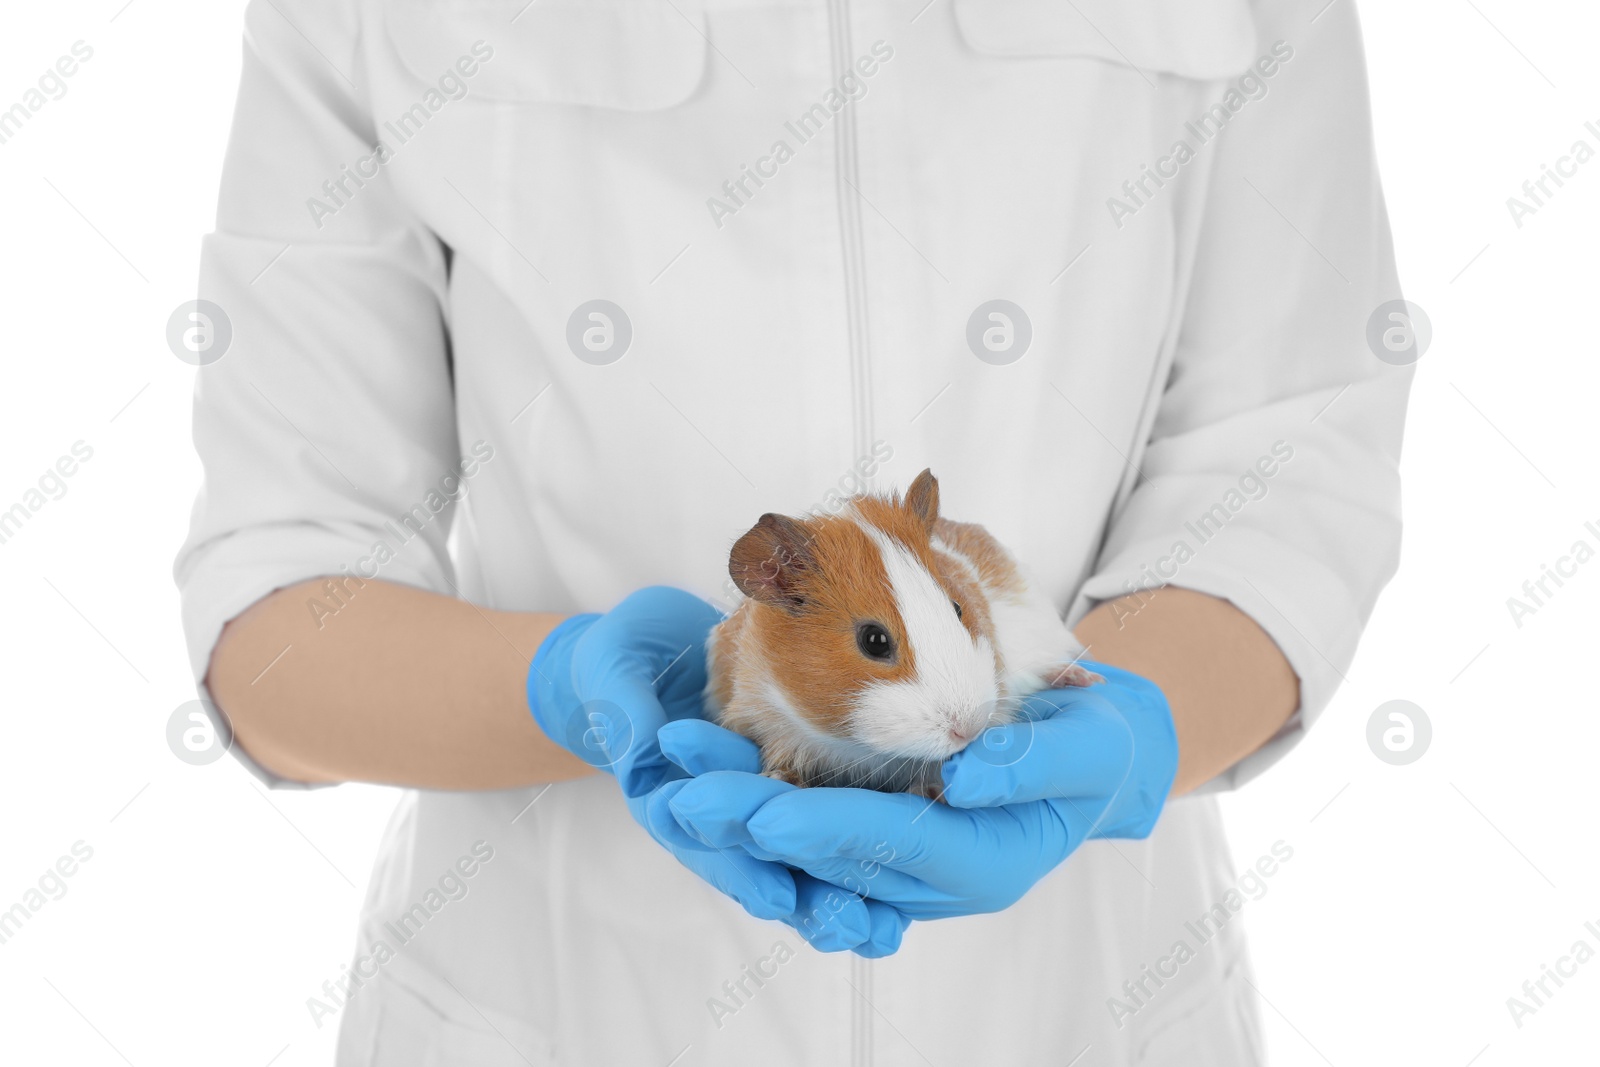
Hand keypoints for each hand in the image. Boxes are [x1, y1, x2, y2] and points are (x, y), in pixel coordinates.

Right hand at [525, 586, 908, 954]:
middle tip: (852, 927)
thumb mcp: (612, 670)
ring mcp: (753, 804)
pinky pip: (823, 829)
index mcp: (668, 798)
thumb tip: (640, 750)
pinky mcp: (786, 788)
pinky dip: (858, 859)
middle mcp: (715, 816)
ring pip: (797, 861)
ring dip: (838, 897)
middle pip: (759, 868)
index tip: (778, 898)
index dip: (740, 871)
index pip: (704, 843)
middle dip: (805, 902)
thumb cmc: (623, 660)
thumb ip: (624, 708)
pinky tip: (900, 894)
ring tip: (885, 931)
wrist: (648, 649)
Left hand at [664, 662, 1176, 920]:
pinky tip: (709, 762)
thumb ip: (1037, 763)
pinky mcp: (878, 829)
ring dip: (739, 805)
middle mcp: (929, 874)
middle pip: (829, 850)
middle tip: (683, 792)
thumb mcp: (1090, 747)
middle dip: (753, 820)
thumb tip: (971, 777)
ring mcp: (898, 857)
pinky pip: (809, 823)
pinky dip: (757, 795)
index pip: (892, 846)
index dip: (826, 832)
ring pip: (806, 839)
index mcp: (981, 861)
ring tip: (676, 765)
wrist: (1092, 755)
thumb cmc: (1096, 749)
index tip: (763, 816)